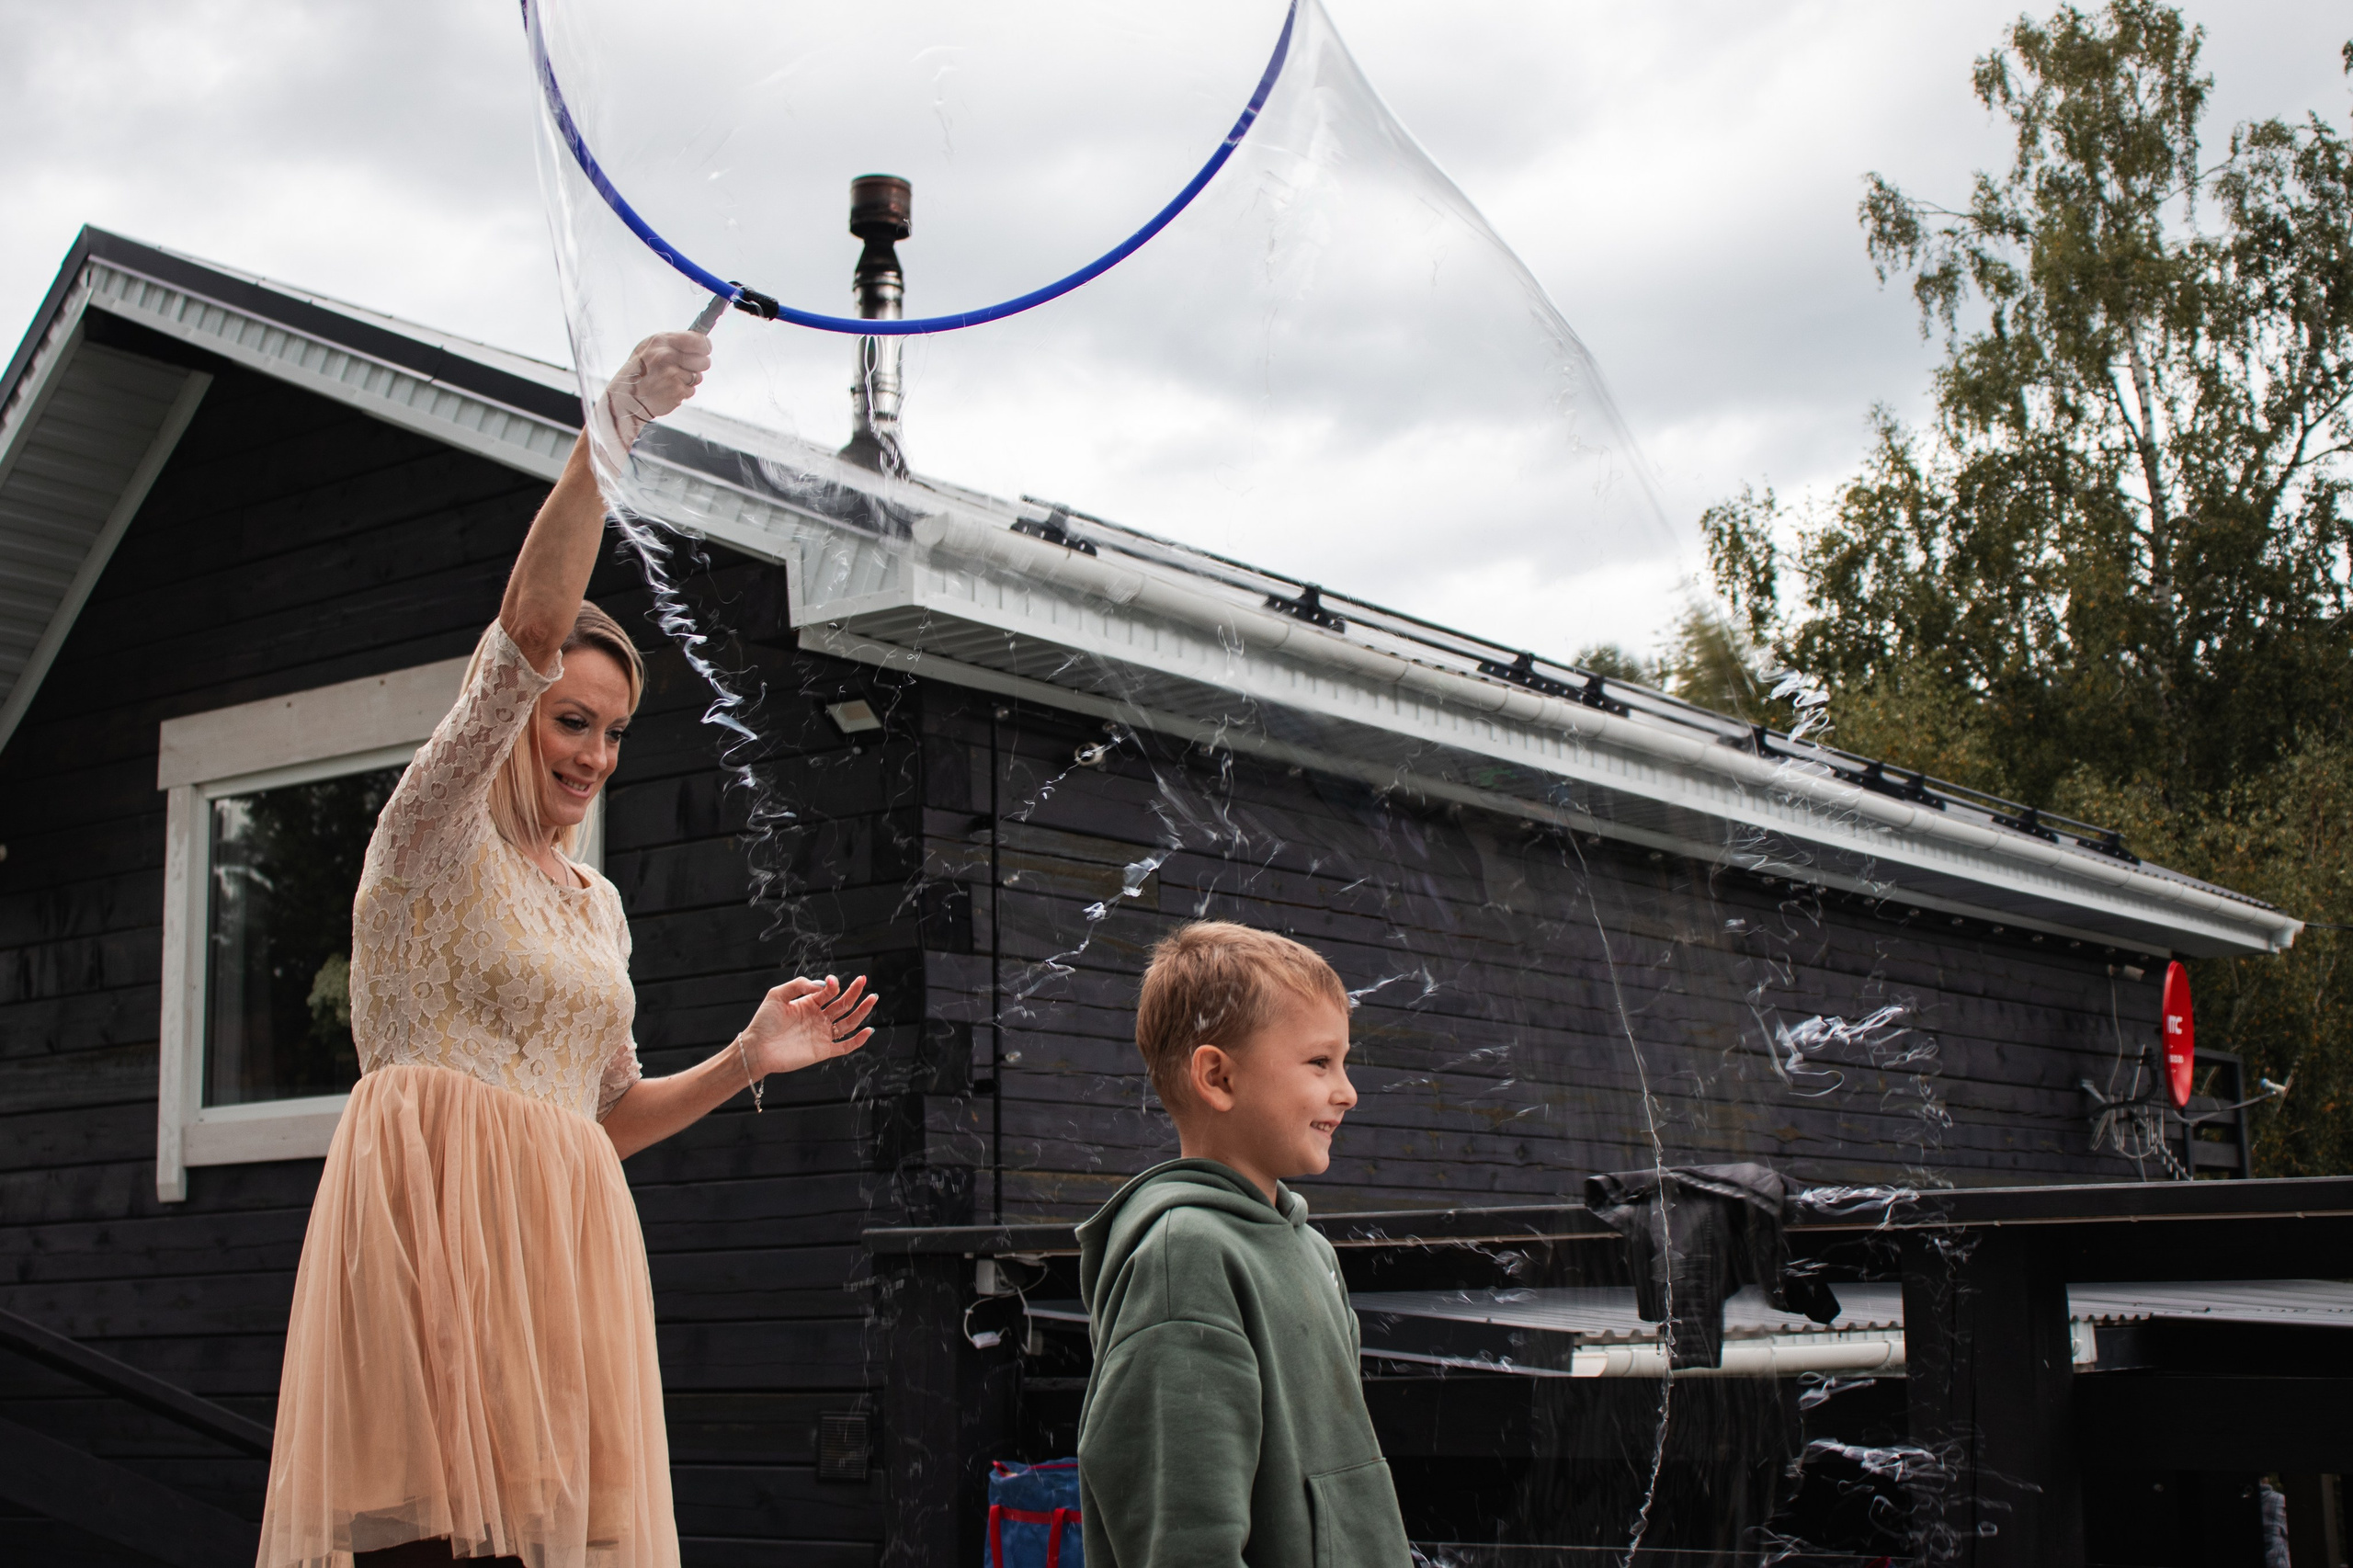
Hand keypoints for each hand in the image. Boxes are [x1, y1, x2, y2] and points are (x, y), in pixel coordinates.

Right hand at [600, 330, 711, 448]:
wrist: (625, 398)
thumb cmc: (639, 371)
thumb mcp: (649, 348)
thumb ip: (673, 343)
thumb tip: (702, 342)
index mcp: (661, 340)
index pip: (699, 341)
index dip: (704, 347)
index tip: (703, 351)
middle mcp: (666, 355)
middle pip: (704, 361)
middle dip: (698, 366)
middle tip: (683, 369)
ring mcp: (671, 374)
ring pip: (698, 377)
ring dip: (688, 381)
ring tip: (670, 381)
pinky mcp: (675, 391)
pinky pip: (691, 391)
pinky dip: (682, 392)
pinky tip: (668, 390)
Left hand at [739, 974, 876, 1078]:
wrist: (757, 1048)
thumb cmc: (764, 1022)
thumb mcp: (778, 995)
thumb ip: (800, 985)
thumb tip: (823, 985)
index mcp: (809, 1004)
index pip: (829, 992)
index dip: (834, 985)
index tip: (833, 982)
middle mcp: (818, 1019)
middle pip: (843, 1005)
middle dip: (855, 993)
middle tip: (864, 980)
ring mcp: (822, 1035)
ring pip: (848, 1023)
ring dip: (861, 1011)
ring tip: (872, 998)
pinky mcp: (823, 1051)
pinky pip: (845, 1046)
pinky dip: (857, 1040)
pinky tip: (867, 1030)